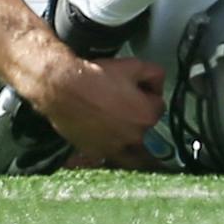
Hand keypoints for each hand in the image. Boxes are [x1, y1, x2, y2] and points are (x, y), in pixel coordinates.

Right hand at [26, 53, 166, 168]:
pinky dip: (112, 151)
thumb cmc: (97, 77)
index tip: (139, 91)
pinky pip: (110, 157)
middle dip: (140, 118)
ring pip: (133, 153)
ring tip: (131, 141)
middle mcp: (134, 137)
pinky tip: (109, 143)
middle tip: (128, 107)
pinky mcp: (96, 152)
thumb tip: (158, 84)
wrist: (64, 89)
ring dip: (135, 147)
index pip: (159, 106)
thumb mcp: (134, 66)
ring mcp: (114, 148)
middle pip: (146, 128)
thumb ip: (155, 75)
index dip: (150, 96)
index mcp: (147, 116)